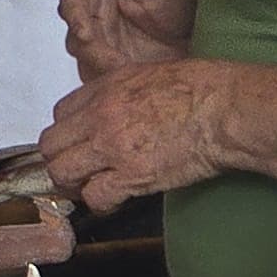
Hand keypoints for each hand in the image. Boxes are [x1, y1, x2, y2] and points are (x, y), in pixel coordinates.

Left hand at [40, 59, 244, 214]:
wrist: (225, 108)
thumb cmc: (203, 88)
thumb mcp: (150, 74)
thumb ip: (122, 90)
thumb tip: (115, 107)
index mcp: (106, 88)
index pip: (60, 114)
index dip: (69, 134)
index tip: (80, 144)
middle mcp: (100, 115)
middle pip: (51, 146)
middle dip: (62, 161)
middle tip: (80, 171)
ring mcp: (112, 146)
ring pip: (62, 173)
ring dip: (76, 184)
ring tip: (94, 187)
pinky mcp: (131, 175)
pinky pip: (95, 197)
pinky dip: (103, 203)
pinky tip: (117, 199)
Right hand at [62, 0, 201, 82]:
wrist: (214, 33)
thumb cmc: (187, 0)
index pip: (72, 3)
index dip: (74, 17)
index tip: (85, 31)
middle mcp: (99, 20)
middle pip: (75, 38)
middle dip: (91, 50)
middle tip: (111, 58)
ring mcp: (107, 48)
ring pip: (86, 63)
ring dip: (102, 68)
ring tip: (127, 69)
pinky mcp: (116, 72)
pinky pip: (102, 82)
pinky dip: (112, 83)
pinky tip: (133, 78)